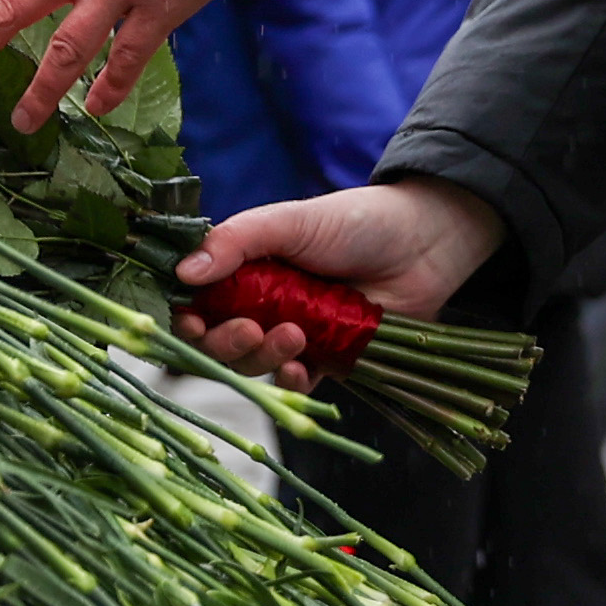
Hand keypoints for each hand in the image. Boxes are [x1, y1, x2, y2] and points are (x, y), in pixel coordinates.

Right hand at [174, 180, 503, 386]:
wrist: (423, 242)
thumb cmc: (353, 222)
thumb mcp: (288, 221)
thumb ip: (236, 241)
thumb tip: (182, 273)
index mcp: (244, 271)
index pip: (197, 304)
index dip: (186, 319)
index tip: (189, 323)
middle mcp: (261, 305)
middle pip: (219, 341)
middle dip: (224, 343)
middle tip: (248, 330)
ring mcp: (294, 334)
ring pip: (255, 365)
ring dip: (262, 358)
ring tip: (291, 335)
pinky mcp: (328, 359)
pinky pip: (298, 383)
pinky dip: (293, 381)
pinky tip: (301, 368)